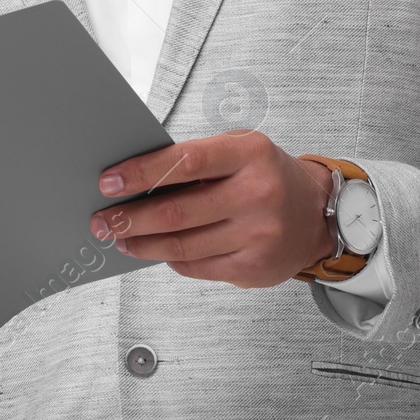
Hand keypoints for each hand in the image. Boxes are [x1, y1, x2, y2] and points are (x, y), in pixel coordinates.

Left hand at [90, 131, 335, 288]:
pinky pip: (197, 267)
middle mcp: (257, 194)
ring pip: (182, 246)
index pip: (184, 162)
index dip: (141, 173)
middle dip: (130, 218)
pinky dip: (169, 259)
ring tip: (120, 237)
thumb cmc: (266, 175)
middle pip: (177, 212)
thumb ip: (195, 161)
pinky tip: (154, 250)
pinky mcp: (254, 268)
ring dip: (142, 244)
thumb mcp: (239, 151)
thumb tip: (135, 180)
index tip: (109, 182)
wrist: (317, 213)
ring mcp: (258, 235)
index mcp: (250, 154)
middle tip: (102, 220)